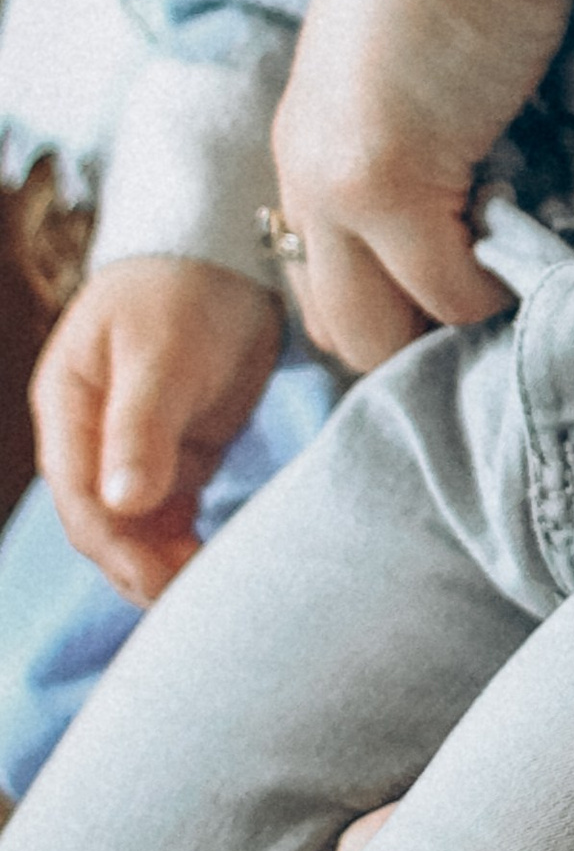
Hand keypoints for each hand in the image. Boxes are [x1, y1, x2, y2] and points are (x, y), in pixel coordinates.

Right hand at [32, 256, 281, 601]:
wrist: (228, 252)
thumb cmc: (182, 289)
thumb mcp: (161, 352)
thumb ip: (141, 426)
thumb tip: (123, 505)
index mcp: (67, 408)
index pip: (80, 495)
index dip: (115, 543)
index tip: (158, 577)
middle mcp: (91, 436)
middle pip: (104, 521)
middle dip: (138, 563)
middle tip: (186, 598)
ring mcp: (133, 447)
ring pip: (136, 526)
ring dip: (162, 560)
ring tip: (205, 588)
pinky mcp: (176, 452)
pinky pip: (171, 512)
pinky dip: (185, 539)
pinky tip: (213, 563)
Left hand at [272, 0, 573, 370]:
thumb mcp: (429, 59)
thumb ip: (436, 130)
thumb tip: (493, 204)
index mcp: (308, 140)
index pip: (328, 281)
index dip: (401, 299)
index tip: (474, 284)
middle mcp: (301, 173)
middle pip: (342, 326)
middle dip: (418, 333)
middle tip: (500, 304)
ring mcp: (333, 183)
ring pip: (383, 330)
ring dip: (455, 318)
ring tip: (521, 281)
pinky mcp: (382, 181)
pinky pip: (450, 292)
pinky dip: (499, 287)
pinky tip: (543, 240)